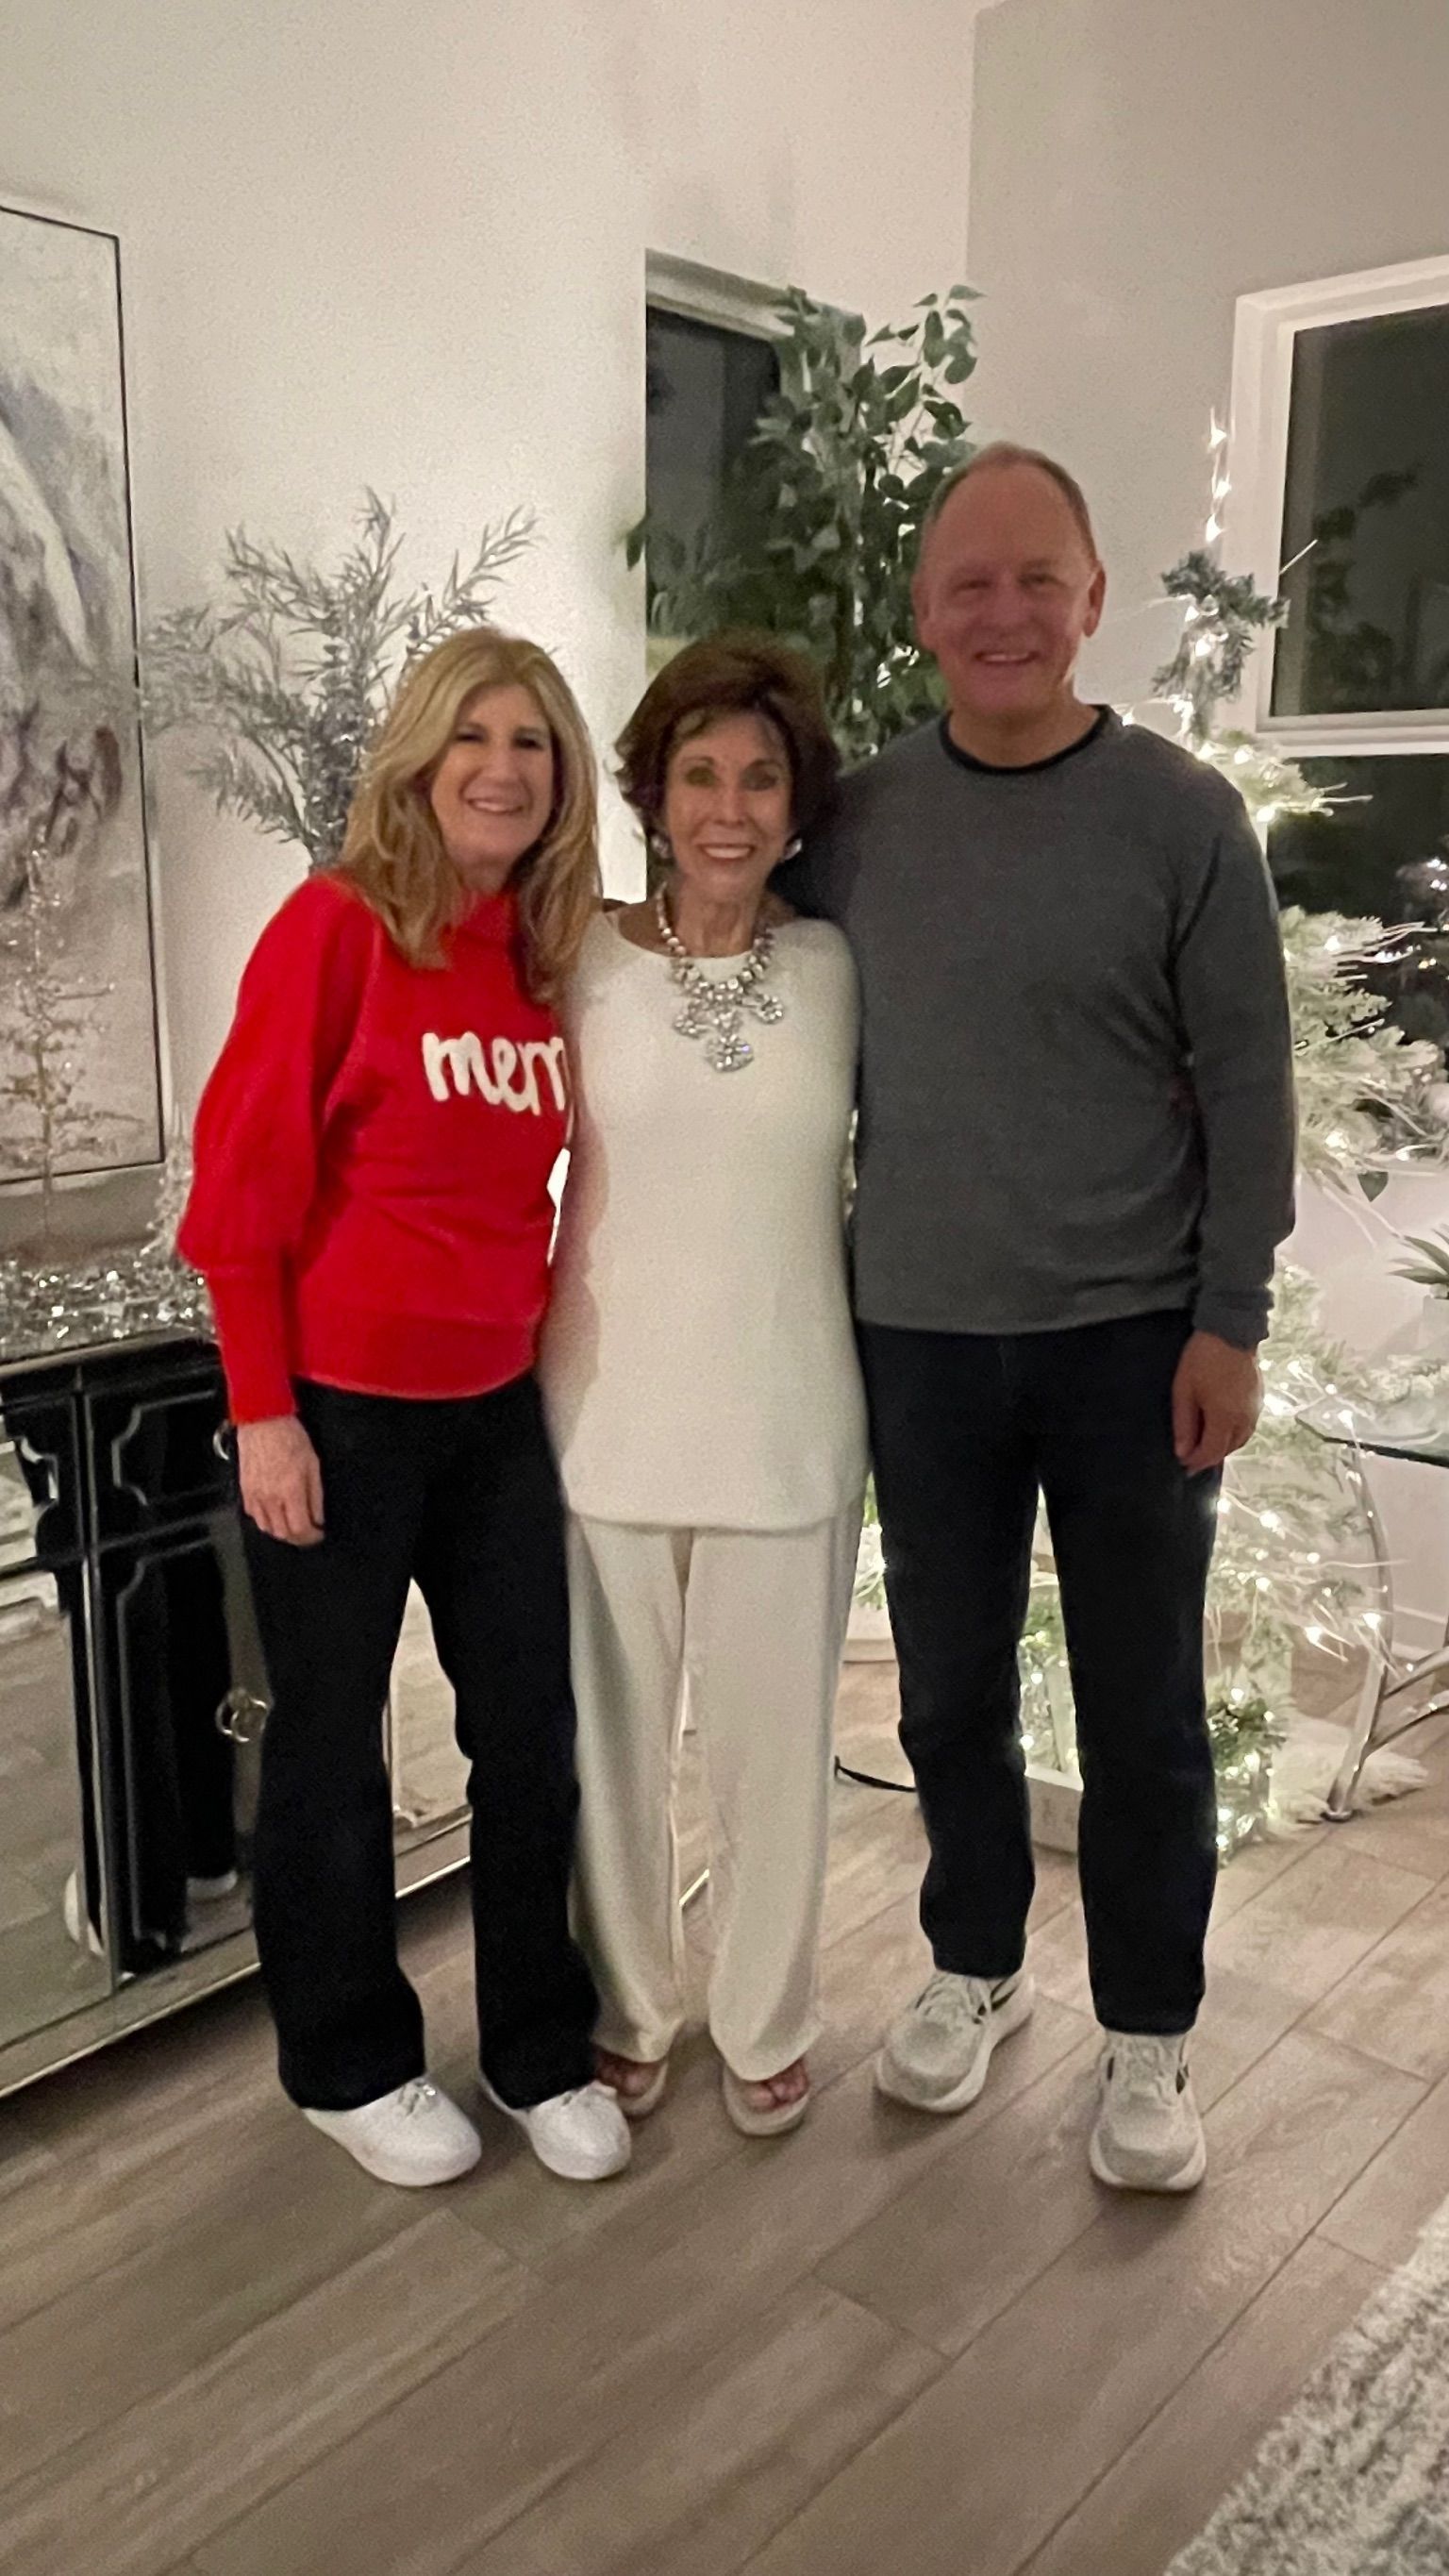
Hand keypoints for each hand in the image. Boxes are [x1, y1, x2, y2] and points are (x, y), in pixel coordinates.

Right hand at [236, 1414, 324, 1544]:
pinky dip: (266, 1521)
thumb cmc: (289, 1437)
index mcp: (290, 1491)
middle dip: (299, 1538)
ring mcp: (255, 1496)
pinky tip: (275, 1514)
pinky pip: (254, 1516)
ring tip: (293, 1525)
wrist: (262, 1421)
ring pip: (267, 1529)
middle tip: (308, 1533)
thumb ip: (315, 1495)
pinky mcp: (245, 1491)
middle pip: (283, 1534)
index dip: (312, 1537)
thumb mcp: (313, 1464)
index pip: (300, 1529)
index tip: (318, 1533)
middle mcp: (270, 1498)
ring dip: (282, 1532)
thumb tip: (318, 1518)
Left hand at [1171, 1331, 1261, 1475]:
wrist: (1231, 1331)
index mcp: (1225, 1419)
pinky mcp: (1259, 1400)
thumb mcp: (1184, 1391)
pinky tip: (1222, 1429)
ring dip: (1223, 1447)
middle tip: (1192, 1459)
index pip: (1211, 1452)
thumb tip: (1183, 1452)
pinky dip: (1234, 1435)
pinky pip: (1247, 1427)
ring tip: (1205, 1446)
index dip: (1196, 1462)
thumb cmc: (1202, 1360)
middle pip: (1227, 1449)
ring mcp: (1255, 1410)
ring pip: (1240, 1440)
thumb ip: (1184, 1424)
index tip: (1183, 1466)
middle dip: (1209, 1457)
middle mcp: (1244, 1419)